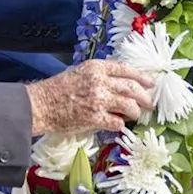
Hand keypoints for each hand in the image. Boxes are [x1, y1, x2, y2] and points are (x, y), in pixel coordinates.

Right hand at [26, 60, 153, 134]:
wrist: (41, 105)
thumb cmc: (57, 89)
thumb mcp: (80, 72)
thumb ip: (100, 75)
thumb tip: (120, 84)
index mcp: (96, 68)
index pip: (126, 69)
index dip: (142, 77)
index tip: (151, 83)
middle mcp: (100, 81)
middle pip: (132, 87)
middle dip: (144, 97)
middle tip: (149, 104)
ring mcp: (99, 100)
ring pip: (129, 105)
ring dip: (135, 112)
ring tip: (136, 115)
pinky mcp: (95, 118)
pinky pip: (117, 122)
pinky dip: (121, 124)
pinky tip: (119, 125)